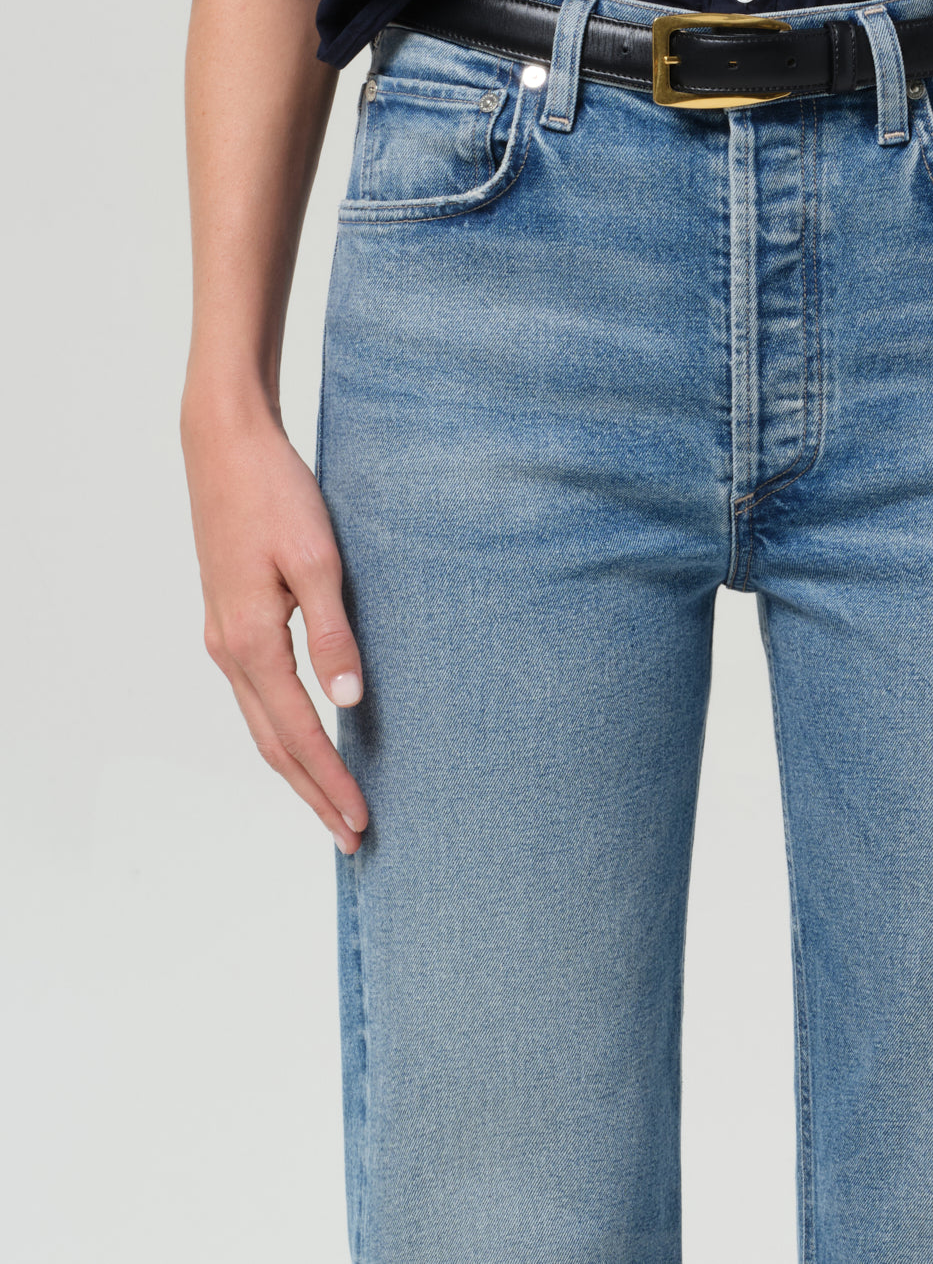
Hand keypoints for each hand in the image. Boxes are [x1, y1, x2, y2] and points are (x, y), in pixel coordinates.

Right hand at [181, 399, 368, 852]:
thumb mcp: (316, 561)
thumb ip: (334, 635)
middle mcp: (230, 650)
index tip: (361, 821)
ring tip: (329, 802)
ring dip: (297, 768)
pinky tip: (304, 737)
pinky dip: (282, 730)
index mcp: (252, 642)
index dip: (332, 781)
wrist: (225, 443)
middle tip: (350, 837)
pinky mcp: (230, 618)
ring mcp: (224, 636)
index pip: (299, 734)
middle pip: (274, 744)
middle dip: (313, 793)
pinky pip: (256, 695)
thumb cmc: (275, 494)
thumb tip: (349, 705)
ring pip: (261, 723)